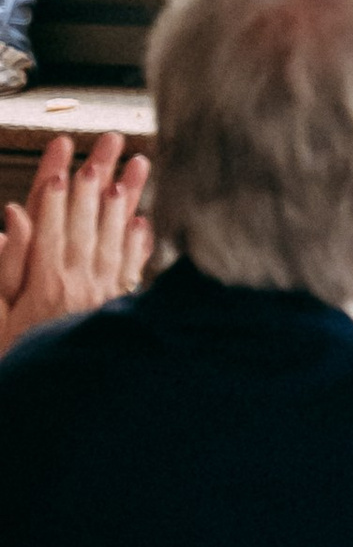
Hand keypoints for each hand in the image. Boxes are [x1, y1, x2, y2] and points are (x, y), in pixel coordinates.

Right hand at [0, 132, 152, 353]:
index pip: (51, 228)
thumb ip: (4, 268)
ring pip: (117, 235)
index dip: (56, 196)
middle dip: (96, 181)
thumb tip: (12, 221)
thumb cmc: (20, 354)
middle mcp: (80, 282)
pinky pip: (133, 266)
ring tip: (135, 166)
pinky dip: (139, 240)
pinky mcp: (121, 306)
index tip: (63, 167)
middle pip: (89, 221)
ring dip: (125, 199)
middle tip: (106, 147)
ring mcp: (104, 292)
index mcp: (45, 283)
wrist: (62, 399)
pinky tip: (145, 219)